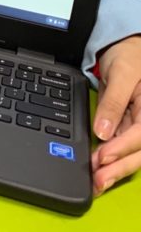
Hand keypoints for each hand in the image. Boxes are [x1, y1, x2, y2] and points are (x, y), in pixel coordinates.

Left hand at [91, 35, 140, 194]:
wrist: (126, 50)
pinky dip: (109, 159)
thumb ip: (113, 103)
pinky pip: (120, 146)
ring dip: (113, 169)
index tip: (103, 157)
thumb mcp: (122, 74)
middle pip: (138, 152)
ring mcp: (138, 126)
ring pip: (129, 154)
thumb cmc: (130, 57)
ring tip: (95, 182)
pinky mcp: (127, 128)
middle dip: (119, 168)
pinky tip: (97, 169)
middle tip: (98, 181)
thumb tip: (103, 131)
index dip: (122, 148)